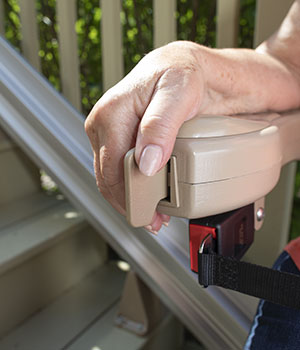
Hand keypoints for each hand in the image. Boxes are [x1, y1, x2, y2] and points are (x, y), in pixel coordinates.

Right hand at [85, 37, 299, 232]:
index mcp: (111, 112)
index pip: (112, 167)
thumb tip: (145, 162)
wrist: (186, 65)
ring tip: (152, 213)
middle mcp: (103, 122)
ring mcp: (108, 130)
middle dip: (129, 202)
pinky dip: (130, 184)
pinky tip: (145, 194)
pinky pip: (117, 166)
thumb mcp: (178, 92)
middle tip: (153, 221)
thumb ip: (159, 126)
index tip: (149, 215)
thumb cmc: (182, 72)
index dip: (129, 196)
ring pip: (110, 175)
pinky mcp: (118, 136)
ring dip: (129, 197)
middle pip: (108, 176)